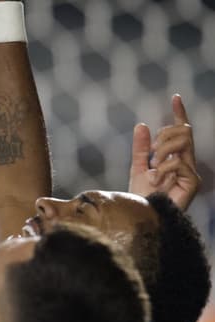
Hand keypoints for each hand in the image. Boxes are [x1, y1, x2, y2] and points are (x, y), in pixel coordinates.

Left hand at [128, 94, 199, 210]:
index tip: (175, 97)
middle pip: (184, 131)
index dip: (180, 113)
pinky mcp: (192, 182)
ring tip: (153, 168)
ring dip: (163, 151)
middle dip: (164, 136)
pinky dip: (163, 169)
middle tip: (152, 154)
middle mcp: (186, 162)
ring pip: (183, 142)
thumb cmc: (141, 197)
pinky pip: (179, 162)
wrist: (143, 216)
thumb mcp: (138, 169)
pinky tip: (157, 181)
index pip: (181, 131)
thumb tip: (142, 125)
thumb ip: (141, 149)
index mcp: (174, 158)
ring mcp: (191, 172)